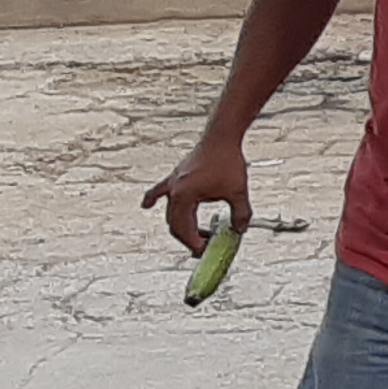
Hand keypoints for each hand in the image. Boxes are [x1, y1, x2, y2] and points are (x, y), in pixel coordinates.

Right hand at [146, 137, 252, 259]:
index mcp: (184, 197)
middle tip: (204, 247)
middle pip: (174, 224)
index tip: (205, 250)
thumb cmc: (227, 161)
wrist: (221, 138)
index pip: (184, 229)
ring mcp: (172, 183)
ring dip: (180, 226)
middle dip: (188, 239)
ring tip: (196, 236)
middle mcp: (173, 191)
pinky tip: (147, 205)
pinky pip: (160, 191)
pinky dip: (154, 199)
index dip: (194, 243)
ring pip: (169, 212)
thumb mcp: (237, 192)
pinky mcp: (176, 177)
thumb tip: (240, 230)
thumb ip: (241, 214)